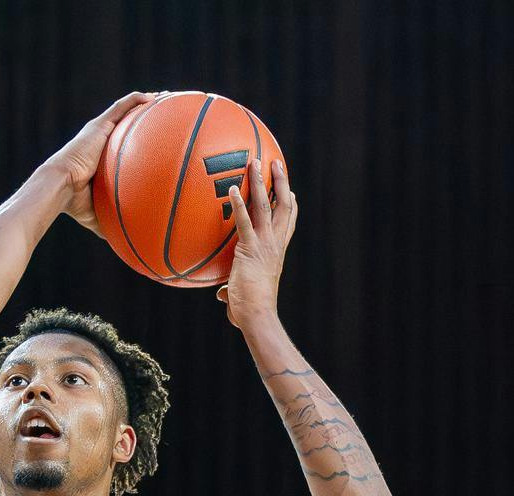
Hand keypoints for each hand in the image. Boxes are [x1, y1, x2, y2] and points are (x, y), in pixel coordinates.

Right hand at [46, 92, 155, 234]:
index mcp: (100, 157)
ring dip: (147, 102)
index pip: (122, 143)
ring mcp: (99, 131)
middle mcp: (100, 140)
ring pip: (127, 109)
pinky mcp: (98, 125)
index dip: (139, 139)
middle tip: (169, 113)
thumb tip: (126, 243)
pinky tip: (154, 98)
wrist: (58, 187)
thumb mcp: (97, 213)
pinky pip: (122, 107)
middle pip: (128, 122)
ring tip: (168, 97)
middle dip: (148, 116)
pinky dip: (137, 101)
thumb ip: (112, 221)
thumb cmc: (74, 203)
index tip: (157, 139)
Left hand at [217, 158, 297, 325]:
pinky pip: (244, 221)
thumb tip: (222, 297)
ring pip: (267, 206)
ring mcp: (265, 244)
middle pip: (284, 205)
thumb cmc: (251, 310)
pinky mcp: (250, 248)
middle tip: (276, 163)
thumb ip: (233, 290)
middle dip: (281, 182)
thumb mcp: (244, 295)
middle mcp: (275, 243)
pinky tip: (232, 188)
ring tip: (255, 162)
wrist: (257, 315)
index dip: (290, 205)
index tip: (290, 190)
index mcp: (277, 251)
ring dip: (261, 182)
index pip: (288, 223)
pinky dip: (239, 203)